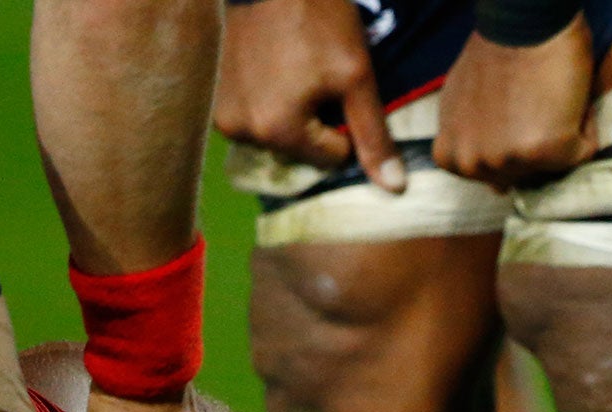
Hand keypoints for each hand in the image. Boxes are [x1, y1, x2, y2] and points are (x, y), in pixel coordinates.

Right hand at [215, 0, 404, 191]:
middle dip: (317, 121)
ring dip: (294, 113)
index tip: (337, 88)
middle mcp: (241, 132)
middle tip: (314, 76)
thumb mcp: (355, 78)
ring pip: (281, 135)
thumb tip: (394, 189)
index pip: (332, 158)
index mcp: (275, 131)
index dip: (345, 125)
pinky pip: (258, 118)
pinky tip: (276, 70)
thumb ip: (373, 136)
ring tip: (294, 70)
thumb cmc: (316, 22)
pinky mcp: (216, 98)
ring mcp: (223, 115)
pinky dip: (272, 102)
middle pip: (303, 150)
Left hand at [433, 29, 592, 189]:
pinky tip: (568, 98)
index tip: (510, 115)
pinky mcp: (546, 152)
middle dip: (534, 147)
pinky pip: (582, 151)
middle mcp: (475, 163)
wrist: (521, 21)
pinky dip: (584, 127)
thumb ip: (473, 143)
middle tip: (531, 105)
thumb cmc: (496, 51)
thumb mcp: (463, 106)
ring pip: (552, 166)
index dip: (510, 144)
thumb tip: (497, 188)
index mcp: (451, 154)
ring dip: (561, 136)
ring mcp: (510, 160)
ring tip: (549, 100)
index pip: (494, 176)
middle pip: (524, 175)